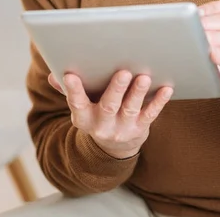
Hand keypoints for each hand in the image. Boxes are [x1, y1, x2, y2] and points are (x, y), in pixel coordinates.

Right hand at [48, 71, 172, 158]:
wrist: (114, 147)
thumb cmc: (95, 113)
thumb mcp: (81, 107)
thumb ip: (69, 91)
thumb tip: (53, 75)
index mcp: (83, 117)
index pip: (76, 103)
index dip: (73, 90)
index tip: (70, 75)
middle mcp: (102, 124)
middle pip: (108, 105)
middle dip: (116, 89)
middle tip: (123, 72)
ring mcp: (122, 128)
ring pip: (130, 109)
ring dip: (137, 93)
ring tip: (144, 77)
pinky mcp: (140, 129)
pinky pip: (150, 115)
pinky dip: (159, 102)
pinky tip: (166, 88)